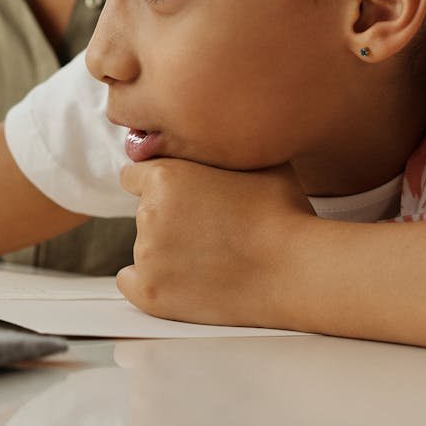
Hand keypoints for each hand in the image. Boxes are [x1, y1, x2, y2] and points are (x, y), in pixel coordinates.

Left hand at [117, 158, 314, 327]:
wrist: (295, 270)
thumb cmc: (282, 212)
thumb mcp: (253, 159)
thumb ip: (217, 148)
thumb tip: (216, 133)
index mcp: (165, 175)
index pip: (135, 175)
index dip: (160, 184)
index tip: (181, 197)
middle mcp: (148, 213)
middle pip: (144, 213)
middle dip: (169, 219)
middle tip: (208, 230)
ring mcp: (147, 255)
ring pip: (144, 247)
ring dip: (167, 251)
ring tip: (210, 258)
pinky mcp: (151, 292)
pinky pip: (130, 282)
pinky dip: (150, 281)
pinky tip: (181, 280)